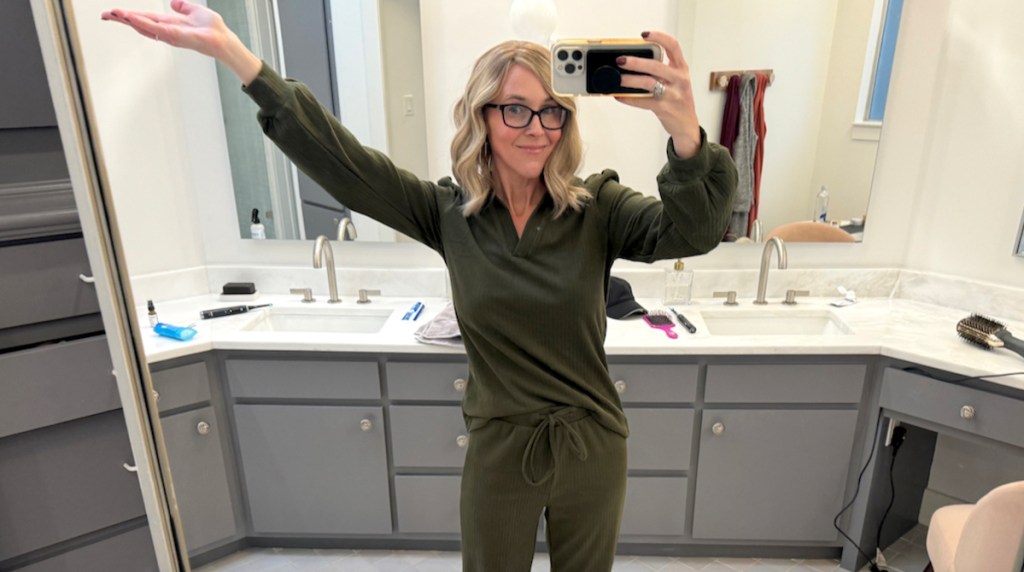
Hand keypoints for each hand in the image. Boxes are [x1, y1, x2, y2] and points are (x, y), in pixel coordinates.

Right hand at [101, 0, 260, 83]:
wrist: (224, 40)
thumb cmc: (213, 29)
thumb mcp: (195, 11)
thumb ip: (183, 6)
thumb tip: (174, 2)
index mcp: (168, 24)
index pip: (145, 19)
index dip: (129, 16)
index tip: (113, 13)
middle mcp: (166, 31)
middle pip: (140, 24)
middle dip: (122, 19)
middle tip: (105, 15)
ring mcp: (170, 35)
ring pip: (145, 27)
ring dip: (129, 20)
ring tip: (114, 14)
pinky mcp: (176, 36)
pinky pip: (157, 29)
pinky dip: (144, 24)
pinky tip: (132, 19)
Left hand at [614, 30, 700, 158]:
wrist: (686, 125)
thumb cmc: (678, 100)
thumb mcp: (676, 81)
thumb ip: (660, 70)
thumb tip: (632, 63)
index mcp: (681, 68)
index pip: (674, 46)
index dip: (659, 37)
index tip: (644, 35)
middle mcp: (679, 79)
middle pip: (656, 66)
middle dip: (636, 62)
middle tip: (620, 60)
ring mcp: (672, 94)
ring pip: (648, 83)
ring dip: (630, 80)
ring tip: (617, 79)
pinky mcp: (664, 108)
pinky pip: (643, 101)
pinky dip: (628, 98)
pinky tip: (619, 95)